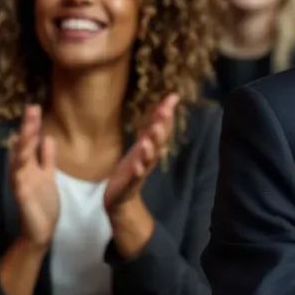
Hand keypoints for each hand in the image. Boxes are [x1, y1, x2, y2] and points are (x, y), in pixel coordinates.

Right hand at [9, 105, 58, 249]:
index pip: (26, 139)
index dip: (27, 122)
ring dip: (24, 141)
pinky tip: (21, 156)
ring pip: (20, 157)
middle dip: (26, 126)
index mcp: (29, 164)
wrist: (40, 230)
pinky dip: (20, 168)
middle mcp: (21, 170)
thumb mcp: (48, 175)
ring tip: (30, 125)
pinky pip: (20, 179)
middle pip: (22, 144)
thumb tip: (47, 137)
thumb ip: (47, 157)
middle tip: (32, 106)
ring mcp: (20, 181)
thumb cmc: (43, 202)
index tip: (31, 103)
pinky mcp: (21, 195)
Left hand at [103, 93, 177, 216]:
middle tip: (163, 112)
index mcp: (152, 146)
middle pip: (159, 141)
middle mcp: (150, 157)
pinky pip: (136, 175)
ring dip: (150, 149)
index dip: (167, 113)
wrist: (122, 197)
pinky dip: (138, 170)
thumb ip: (155, 124)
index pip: (163, 127)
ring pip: (148, 158)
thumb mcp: (144, 143)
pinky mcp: (131, 181)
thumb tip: (170, 100)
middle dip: (161, 127)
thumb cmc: (133, 166)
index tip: (173, 97)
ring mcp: (141, 169)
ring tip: (148, 139)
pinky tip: (137, 165)